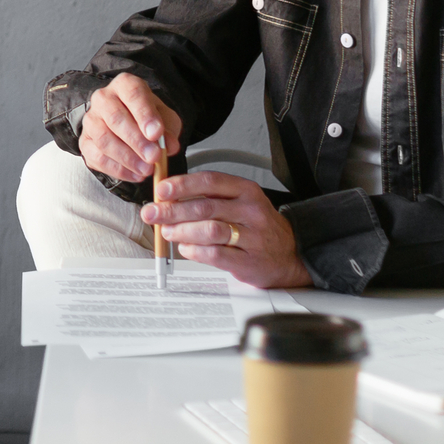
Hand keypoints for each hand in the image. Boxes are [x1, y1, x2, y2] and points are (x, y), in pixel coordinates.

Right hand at [75, 74, 180, 183]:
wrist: (129, 124)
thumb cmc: (148, 118)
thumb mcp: (165, 118)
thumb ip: (169, 129)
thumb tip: (169, 146)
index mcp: (125, 85)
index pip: (133, 94)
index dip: (144, 114)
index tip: (156, 133)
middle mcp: (103, 99)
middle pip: (115, 118)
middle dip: (136, 140)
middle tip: (154, 156)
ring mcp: (91, 120)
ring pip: (104, 139)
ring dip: (127, 158)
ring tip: (147, 170)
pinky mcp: (85, 142)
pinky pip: (97, 157)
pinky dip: (118, 170)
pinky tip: (136, 175)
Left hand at [144, 171, 311, 289]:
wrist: (290, 254)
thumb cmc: (257, 226)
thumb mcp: (240, 202)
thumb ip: (209, 196)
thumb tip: (168, 197)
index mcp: (247, 191)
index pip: (210, 181)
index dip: (182, 185)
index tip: (161, 190)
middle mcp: (251, 211)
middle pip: (205, 207)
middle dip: (172, 210)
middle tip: (153, 213)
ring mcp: (252, 238)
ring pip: (209, 230)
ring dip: (181, 231)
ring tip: (167, 232)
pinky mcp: (249, 261)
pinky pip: (215, 254)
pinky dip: (194, 251)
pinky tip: (185, 248)